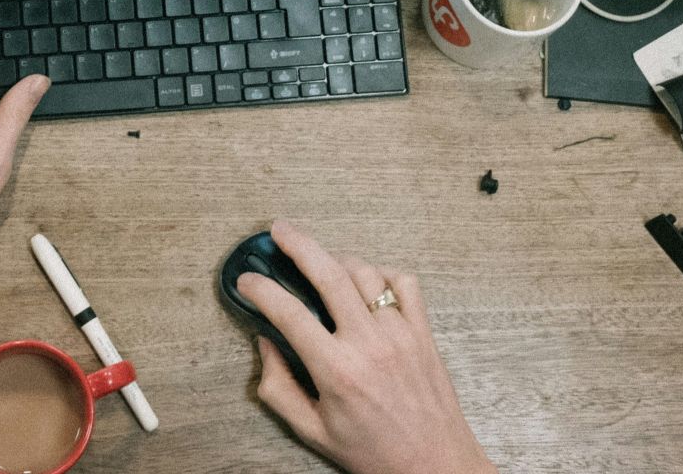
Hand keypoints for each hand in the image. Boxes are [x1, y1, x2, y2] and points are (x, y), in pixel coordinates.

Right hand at [237, 221, 492, 473]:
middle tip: (279, 231)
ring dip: (338, 260)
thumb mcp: (313, 430)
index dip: (261, 289)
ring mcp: (400, 333)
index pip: (289, 313)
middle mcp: (369, 344)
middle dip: (298, 244)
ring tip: (321, 263)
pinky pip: (403, 283)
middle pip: (328, 273)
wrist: (435, 464)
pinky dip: (382, 274)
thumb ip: (279, 388)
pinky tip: (368, 282)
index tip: (247, 280)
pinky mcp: (423, 332)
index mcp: (336, 370)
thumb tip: (264, 346)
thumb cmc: (374, 452)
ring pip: (364, 272)